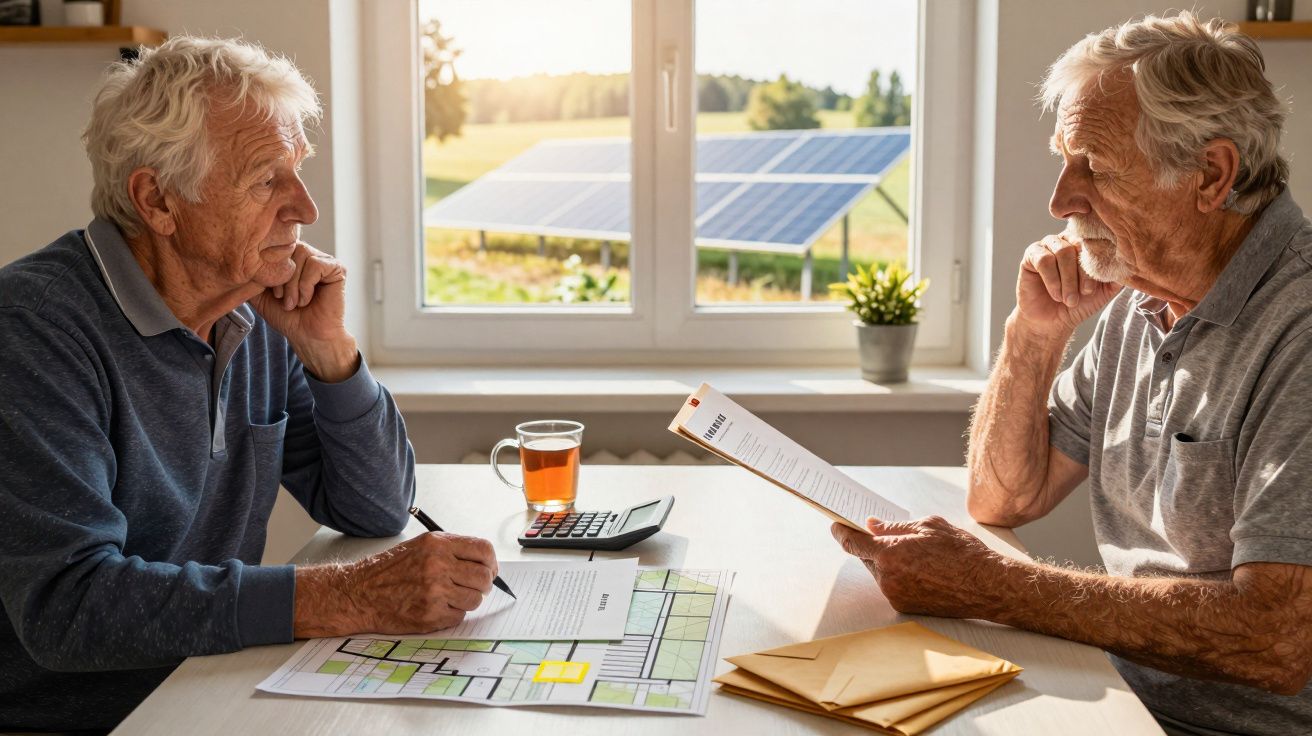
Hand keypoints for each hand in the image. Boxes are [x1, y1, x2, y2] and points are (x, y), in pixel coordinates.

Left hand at [249, 242, 358, 380]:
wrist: (308, 337)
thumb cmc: (287, 317)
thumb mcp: (260, 294)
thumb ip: (250, 276)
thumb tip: (232, 259)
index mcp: (292, 257)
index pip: (276, 245)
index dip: (270, 268)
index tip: (273, 294)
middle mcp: (308, 254)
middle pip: (289, 248)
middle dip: (281, 277)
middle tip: (283, 300)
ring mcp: (324, 260)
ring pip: (302, 255)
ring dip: (293, 284)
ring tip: (295, 302)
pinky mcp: (337, 269)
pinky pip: (316, 264)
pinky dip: (306, 285)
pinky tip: (308, 300)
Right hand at [294, 532, 498, 636]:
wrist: (359, 592)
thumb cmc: (389, 570)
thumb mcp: (421, 546)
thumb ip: (453, 550)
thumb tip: (485, 563)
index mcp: (438, 545)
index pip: (484, 550)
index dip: (491, 562)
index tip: (490, 569)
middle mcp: (438, 566)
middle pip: (484, 577)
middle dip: (483, 584)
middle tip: (473, 587)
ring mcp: (434, 592)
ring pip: (475, 599)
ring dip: (467, 600)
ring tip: (450, 596)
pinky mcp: (430, 615)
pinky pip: (459, 616)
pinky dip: (452, 614)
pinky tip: (436, 607)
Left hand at [831, 516, 1007, 618]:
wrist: (986, 586)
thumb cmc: (961, 552)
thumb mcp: (928, 526)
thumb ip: (894, 527)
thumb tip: (872, 525)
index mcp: (891, 553)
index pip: (853, 543)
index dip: (841, 533)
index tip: (836, 526)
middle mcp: (888, 578)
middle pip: (865, 558)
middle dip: (870, 546)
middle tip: (878, 534)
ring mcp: (896, 595)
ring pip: (879, 573)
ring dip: (885, 562)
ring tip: (910, 553)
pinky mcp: (905, 607)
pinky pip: (891, 587)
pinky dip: (897, 576)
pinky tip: (918, 568)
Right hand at [1015, 235, 1120, 339]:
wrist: (1053, 322)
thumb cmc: (1079, 304)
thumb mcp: (1105, 290)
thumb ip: (1118, 274)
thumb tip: (1134, 261)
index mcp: (1087, 243)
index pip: (1097, 239)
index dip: (1099, 260)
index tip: (1095, 286)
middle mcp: (1068, 239)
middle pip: (1080, 244)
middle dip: (1083, 273)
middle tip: (1085, 294)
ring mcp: (1049, 245)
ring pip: (1063, 252)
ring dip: (1068, 280)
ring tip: (1069, 299)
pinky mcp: (1032, 254)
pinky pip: (1044, 260)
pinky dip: (1052, 280)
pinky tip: (1055, 294)